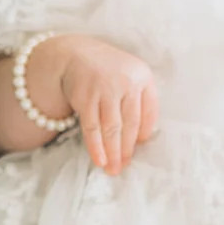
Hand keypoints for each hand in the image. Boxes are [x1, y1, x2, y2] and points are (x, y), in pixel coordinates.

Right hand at [31, 36, 158, 174]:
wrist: (74, 54)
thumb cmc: (108, 72)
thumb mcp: (130, 76)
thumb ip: (139, 101)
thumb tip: (141, 140)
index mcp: (142, 76)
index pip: (149, 112)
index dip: (144, 134)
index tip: (139, 149)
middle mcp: (126, 81)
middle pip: (130, 123)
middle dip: (127, 149)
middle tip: (124, 167)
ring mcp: (104, 88)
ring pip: (111, 128)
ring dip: (113, 153)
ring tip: (113, 170)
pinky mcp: (85, 97)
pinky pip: (92, 128)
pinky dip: (96, 147)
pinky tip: (99, 160)